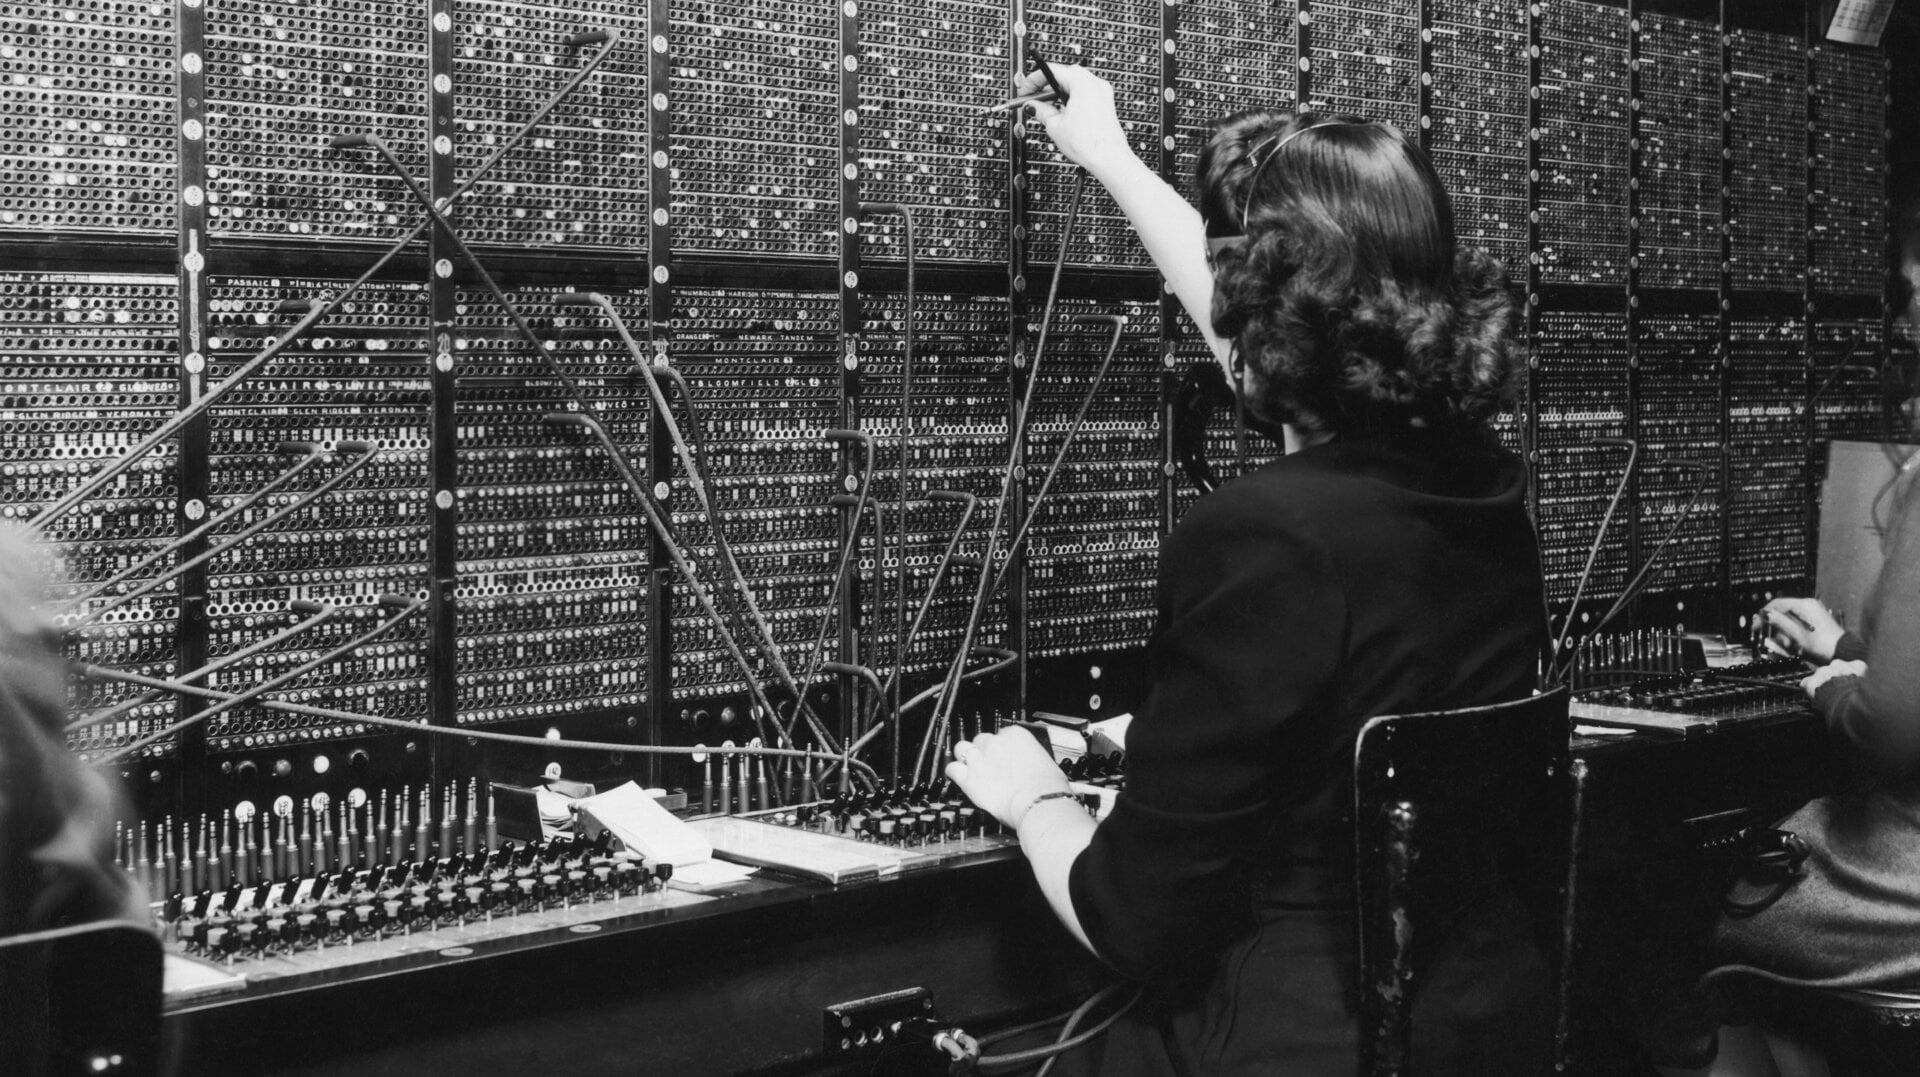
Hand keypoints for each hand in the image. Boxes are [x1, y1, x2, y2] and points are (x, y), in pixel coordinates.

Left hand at [945, 730, 1072, 830]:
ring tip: (971, 768)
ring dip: (965, 757)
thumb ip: (1034, 760)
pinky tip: (958, 778)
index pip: (1002, 733)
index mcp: (1016, 735)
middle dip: (984, 752)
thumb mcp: (1048, 764)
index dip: (1002, 747)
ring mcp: (979, 759)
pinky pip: (951, 769)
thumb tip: (1035, 766)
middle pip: (981, 740)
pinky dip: (953, 773)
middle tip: (990, 766)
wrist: (1038, 803)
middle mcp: (995, 743)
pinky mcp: (968, 778)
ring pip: (962, 749)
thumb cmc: (1047, 787)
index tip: (1004, 757)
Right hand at [1014, 65, 1136, 176]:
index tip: (1025, 91)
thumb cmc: (1089, 144)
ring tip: (1047, 109)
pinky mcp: (1105, 103)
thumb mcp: (1055, 126)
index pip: (1052, 70)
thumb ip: (1040, 110)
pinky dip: (1071, 98)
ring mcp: (1103, 93)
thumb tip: (1032, 105)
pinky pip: (1085, 93)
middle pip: (1064, 75)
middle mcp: (1095, 83)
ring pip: (1075, 84)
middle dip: (1046, 86)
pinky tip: (1063, 113)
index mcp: (1082, 83)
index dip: (1033, 80)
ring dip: (1058, 93)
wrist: (1110, 159)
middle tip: (1033, 99)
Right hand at [1756, 597, 1844, 664]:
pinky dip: (1792, 634)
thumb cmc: (1824, 644)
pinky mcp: (1813, 621)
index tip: (1757, 625)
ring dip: (1785, 634)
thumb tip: (1765, 614)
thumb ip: (1780, 622)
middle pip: (1782, 613)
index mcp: (1805, 605)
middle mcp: (1808, 606)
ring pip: (1788, 620)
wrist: (1842, 652)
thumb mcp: (1798, 635)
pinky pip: (1796, 624)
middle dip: (1778, 629)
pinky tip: (1795, 644)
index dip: (1764, 615)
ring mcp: (1811, 613)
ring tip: (1791, 646)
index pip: (1777, 603)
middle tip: (1780, 641)